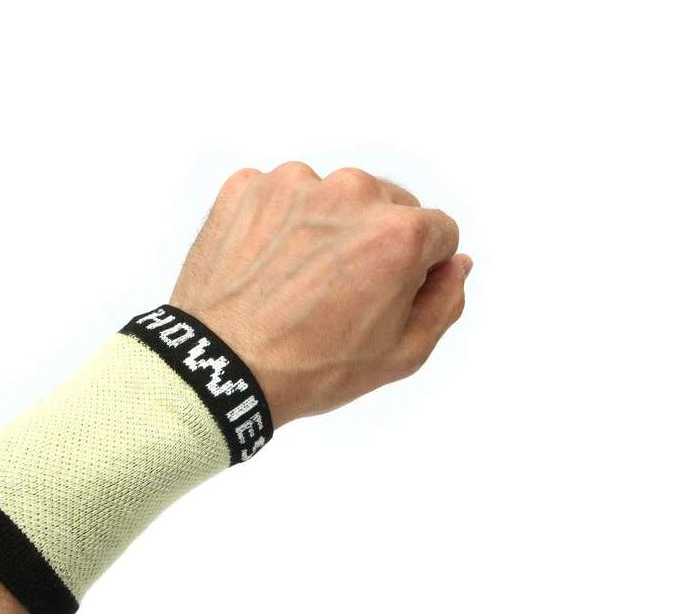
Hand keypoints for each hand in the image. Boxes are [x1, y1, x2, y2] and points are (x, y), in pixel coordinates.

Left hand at [170, 161, 470, 427]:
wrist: (217, 368)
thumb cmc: (310, 369)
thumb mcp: (399, 356)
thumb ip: (444, 302)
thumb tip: (456, 263)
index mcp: (398, 232)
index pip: (437, 232)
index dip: (419, 269)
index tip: (385, 297)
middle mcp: (350, 192)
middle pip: (386, 206)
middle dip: (373, 241)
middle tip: (337, 293)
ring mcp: (292, 184)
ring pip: (330, 199)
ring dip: (323, 228)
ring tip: (295, 282)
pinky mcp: (246, 187)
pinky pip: (279, 198)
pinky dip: (276, 224)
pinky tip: (264, 267)